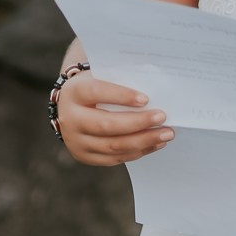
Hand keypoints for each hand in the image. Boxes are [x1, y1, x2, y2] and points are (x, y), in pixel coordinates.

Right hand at [56, 73, 173, 166]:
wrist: (70, 106)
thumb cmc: (94, 87)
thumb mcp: (101, 77)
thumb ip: (121, 81)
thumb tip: (155, 92)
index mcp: (74, 92)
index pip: (97, 92)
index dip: (121, 96)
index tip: (145, 99)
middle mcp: (70, 118)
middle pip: (106, 124)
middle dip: (138, 123)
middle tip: (162, 118)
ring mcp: (75, 140)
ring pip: (112, 145)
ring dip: (143, 141)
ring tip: (165, 134)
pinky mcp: (84, 156)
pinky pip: (114, 157)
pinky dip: (137, 152)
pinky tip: (154, 144)